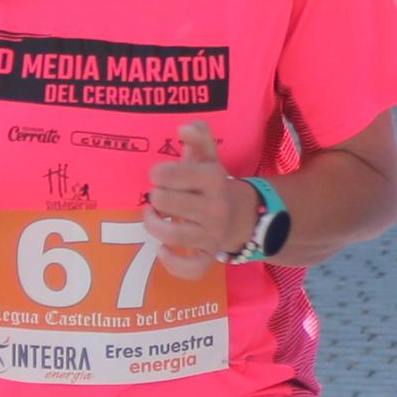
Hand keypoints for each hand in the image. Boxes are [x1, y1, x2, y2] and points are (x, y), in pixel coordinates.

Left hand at [139, 121, 258, 276]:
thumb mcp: (209, 156)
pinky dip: (173, 263)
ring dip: (154, 226)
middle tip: (159, 197)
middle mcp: (214, 208)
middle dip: (156, 198)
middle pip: (166, 203)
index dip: (158, 174)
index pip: (171, 175)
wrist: (244, 215)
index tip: (159, 176)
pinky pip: (191, 269)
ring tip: (152, 217)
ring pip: (172, 236)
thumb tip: (184, 128)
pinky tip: (162, 250)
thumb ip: (199, 135)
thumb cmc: (213, 183)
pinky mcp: (208, 255)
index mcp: (213, 179)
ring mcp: (211, 234)